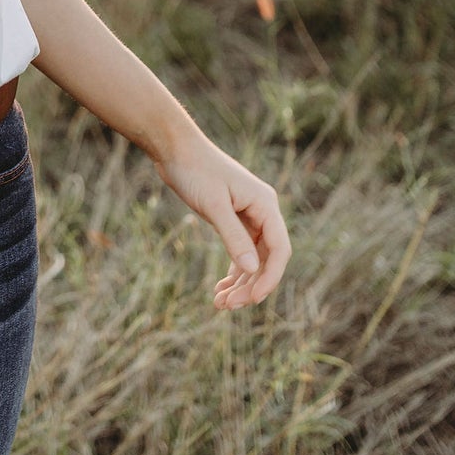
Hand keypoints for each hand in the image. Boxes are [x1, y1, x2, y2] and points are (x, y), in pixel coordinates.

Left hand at [155, 133, 290, 309]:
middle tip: (228, 306)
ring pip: (253, 259)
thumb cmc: (195, 170)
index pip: (280, 250)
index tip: (252, 300)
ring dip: (240, 282)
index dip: (270, 278)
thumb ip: (234, 237)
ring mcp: (248, 216)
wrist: (175, 148)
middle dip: (251, 285)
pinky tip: (220, 287)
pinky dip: (233, 271)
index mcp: (265, 204)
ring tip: (220, 303)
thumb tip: (253, 271)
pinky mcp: (233, 219)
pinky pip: (240, 251)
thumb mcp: (214, 205)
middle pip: (267, 259)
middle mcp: (262, 211)